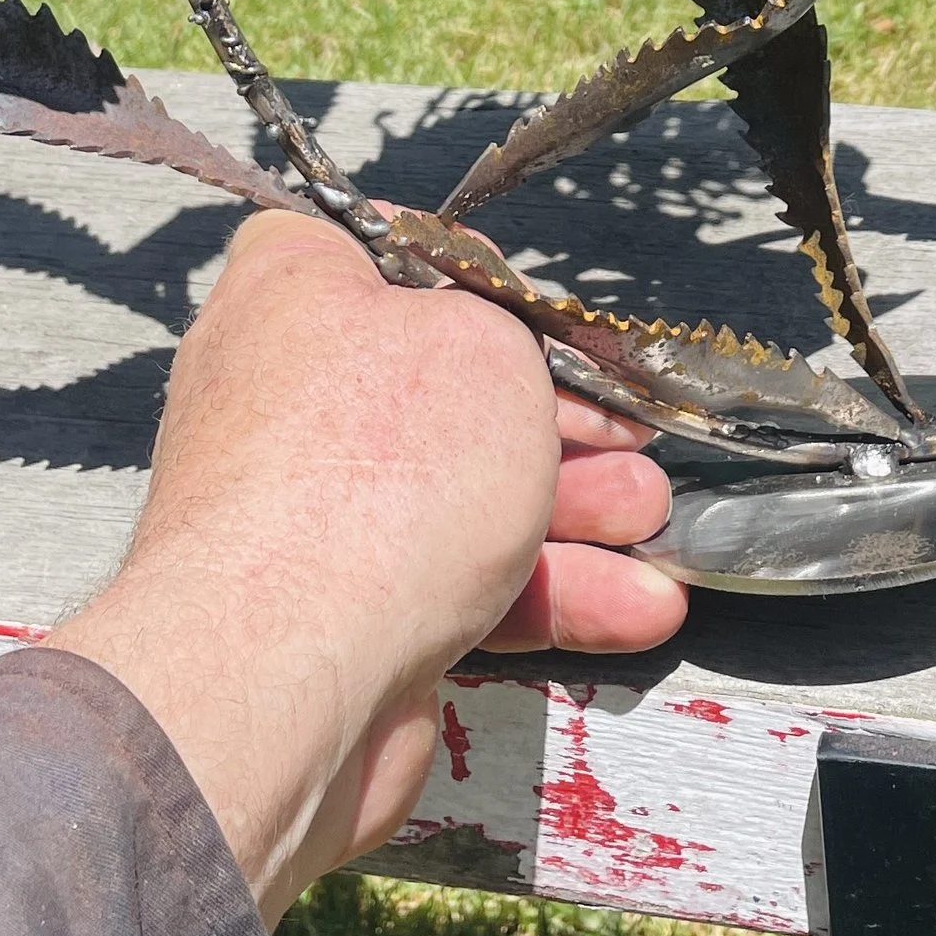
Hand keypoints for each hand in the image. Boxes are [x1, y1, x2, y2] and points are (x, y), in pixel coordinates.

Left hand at [50, 210, 685, 923]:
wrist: (282, 682)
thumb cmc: (376, 473)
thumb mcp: (483, 341)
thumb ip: (502, 327)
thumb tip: (491, 347)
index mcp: (291, 289)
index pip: (388, 252)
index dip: (479, 280)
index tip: (551, 317)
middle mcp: (284, 395)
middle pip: (446, 391)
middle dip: (561, 422)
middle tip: (633, 437)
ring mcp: (308, 514)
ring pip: (462, 498)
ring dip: (572, 511)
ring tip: (654, 526)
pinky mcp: (337, 617)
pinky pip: (453, 588)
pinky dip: (541, 593)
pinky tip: (632, 608)